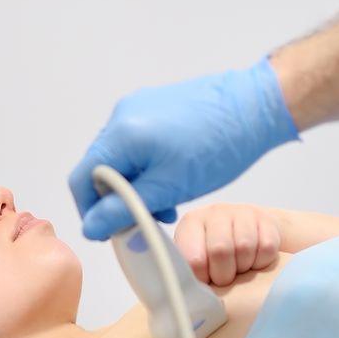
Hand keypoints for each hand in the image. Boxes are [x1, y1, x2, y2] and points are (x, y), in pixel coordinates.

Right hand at [68, 57, 299, 241]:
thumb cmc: (218, 145)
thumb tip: (91, 228)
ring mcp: (138, 107)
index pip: (82, 180)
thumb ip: (126, 210)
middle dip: (117, 200)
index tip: (112, 232)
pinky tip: (172, 180)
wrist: (255, 106)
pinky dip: (145, 167)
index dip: (92, 212)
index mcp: (120, 133)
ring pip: (120, 158)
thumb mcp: (168, 187)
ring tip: (164, 204)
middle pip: (99, 169)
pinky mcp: (155, 105)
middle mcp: (121, 114)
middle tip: (146, 221)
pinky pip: (136, 143)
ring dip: (134, 187)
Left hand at [175, 204, 283, 285]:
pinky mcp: (266, 220)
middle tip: (225, 278)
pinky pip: (267, 247)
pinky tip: (254, 260)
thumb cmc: (215, 258)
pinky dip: (261, 262)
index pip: (193, 258)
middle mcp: (215, 213)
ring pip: (245, 248)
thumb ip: (188, 274)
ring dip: (244, 267)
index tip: (206, 281)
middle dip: (224, 275)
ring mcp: (242, 213)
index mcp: (191, 224)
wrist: (249, 236)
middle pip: (220, 251)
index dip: (202, 277)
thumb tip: (188, 295)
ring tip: (239, 268)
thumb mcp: (196, 263)